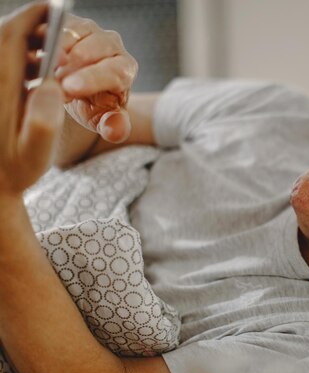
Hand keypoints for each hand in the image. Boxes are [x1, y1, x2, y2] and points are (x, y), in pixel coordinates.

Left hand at [0, 3, 64, 195]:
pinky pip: (2, 65)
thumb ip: (44, 121)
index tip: (54, 7)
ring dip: (26, 44)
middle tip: (55, 24)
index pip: (12, 35)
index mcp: (0, 87)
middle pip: (5, 36)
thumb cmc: (14, 171)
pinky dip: (19, 60)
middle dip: (31, 25)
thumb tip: (51, 85)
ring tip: (49, 52)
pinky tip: (36, 74)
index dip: (34, 17)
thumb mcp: (35, 154)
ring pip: (2, 49)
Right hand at [47, 14, 137, 142]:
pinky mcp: (68, 23)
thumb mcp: (102, 119)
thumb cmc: (93, 105)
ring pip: (71, 34)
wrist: (78, 89)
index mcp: (125, 68)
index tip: (68, 89)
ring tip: (43, 71)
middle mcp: (111, 45)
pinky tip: (37, 59)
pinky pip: (53, 26)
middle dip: (69, 67)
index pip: (114, 71)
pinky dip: (43, 41)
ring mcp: (90, 30)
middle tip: (52, 83)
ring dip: (54, 52)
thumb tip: (115, 132)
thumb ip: (113, 126)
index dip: (91, 79)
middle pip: (91, 50)